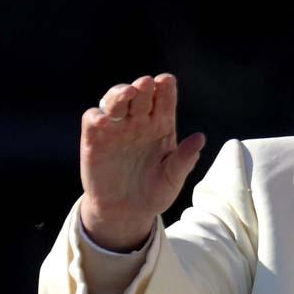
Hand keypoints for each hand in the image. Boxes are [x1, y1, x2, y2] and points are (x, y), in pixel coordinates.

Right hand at [79, 74, 205, 250]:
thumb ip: (184, 160)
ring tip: (128, 93)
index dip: (165, 88)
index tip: (167, 80)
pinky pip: (92, 119)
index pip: (164, 100)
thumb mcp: (172, 179)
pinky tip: (104, 120)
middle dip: (143, 86)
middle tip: (146, 84)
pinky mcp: (94, 138)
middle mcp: (139, 121)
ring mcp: (116, 128)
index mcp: (162, 126)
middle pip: (140, 95)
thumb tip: (200, 138)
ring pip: (115, 100)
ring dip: (119, 93)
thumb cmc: (154, 193)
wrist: (126, 212)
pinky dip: (96, 116)